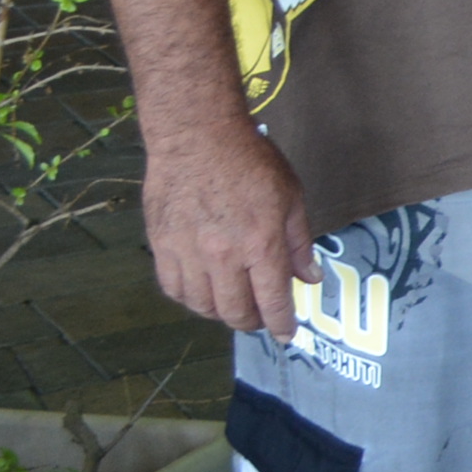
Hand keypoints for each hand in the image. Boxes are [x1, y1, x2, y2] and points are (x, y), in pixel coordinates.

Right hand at [144, 118, 313, 338]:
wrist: (197, 137)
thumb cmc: (249, 161)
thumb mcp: (290, 197)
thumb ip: (299, 243)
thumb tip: (309, 277)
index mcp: (261, 243)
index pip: (271, 301)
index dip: (281, 324)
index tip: (286, 334)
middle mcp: (223, 255)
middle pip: (234, 311)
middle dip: (251, 322)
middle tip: (259, 317)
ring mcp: (188, 252)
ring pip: (202, 305)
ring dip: (220, 312)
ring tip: (232, 302)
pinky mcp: (162, 245)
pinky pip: (174, 288)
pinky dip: (190, 298)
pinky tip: (202, 289)